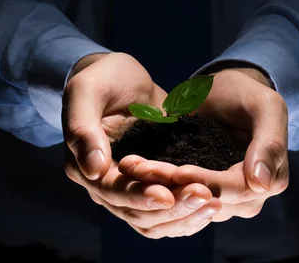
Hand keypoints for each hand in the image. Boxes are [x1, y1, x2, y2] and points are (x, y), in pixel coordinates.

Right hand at [63, 52, 220, 236]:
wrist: (121, 77)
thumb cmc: (102, 77)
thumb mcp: (87, 92)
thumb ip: (83, 128)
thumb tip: (94, 169)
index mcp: (84, 168)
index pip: (113, 193)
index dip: (140, 197)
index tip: (167, 194)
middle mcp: (106, 186)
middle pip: (138, 214)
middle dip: (172, 208)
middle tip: (205, 195)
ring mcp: (131, 188)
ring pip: (156, 221)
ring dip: (185, 216)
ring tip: (214, 203)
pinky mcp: (153, 184)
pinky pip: (170, 212)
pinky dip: (190, 213)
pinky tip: (214, 204)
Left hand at [120, 67, 288, 221]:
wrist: (227, 92)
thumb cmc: (249, 93)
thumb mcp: (265, 107)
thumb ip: (269, 142)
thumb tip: (261, 183)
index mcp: (270, 180)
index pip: (235, 191)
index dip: (205, 183)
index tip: (177, 170)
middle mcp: (247, 197)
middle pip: (207, 200)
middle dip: (172, 186)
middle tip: (139, 168)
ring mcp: (221, 197)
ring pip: (187, 201)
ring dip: (158, 186)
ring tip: (132, 166)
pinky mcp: (198, 189)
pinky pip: (177, 194)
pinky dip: (155, 183)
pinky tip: (134, 168)